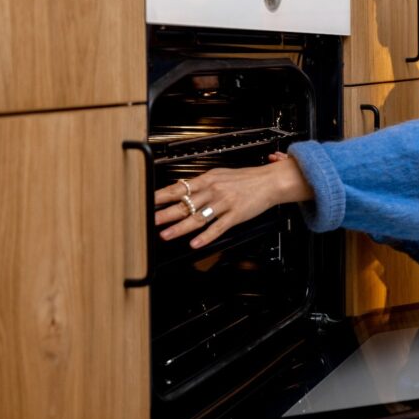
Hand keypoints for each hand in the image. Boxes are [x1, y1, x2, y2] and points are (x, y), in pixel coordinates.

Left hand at [154, 154, 313, 247]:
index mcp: (208, 179)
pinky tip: (195, 243)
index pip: (180, 187)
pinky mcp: (236, 215)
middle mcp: (214, 190)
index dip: (162, 195)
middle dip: (165, 213)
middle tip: (151, 220)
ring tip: (166, 235)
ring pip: (198, 217)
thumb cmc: (246, 179)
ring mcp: (225, 203)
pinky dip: (206, 236)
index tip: (148, 201)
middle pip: (185, 203)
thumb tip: (182, 188)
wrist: (270, 181)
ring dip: (180, 228)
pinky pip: (218, 227)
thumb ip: (201, 183)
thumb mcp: (220, 175)